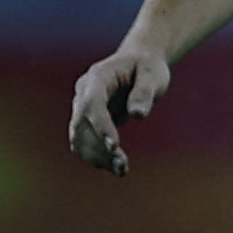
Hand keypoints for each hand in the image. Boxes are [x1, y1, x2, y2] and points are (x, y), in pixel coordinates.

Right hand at [67, 42, 173, 172]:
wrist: (138, 62)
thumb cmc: (148, 67)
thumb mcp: (153, 75)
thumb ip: (145, 92)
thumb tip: (138, 114)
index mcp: (98, 77)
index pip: (92, 103)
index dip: (100, 126)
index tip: (114, 147)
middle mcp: (84, 92)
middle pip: (81, 123)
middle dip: (99, 147)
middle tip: (123, 166)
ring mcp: (82, 106)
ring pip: (79, 136)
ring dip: (97, 156)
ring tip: (122, 170)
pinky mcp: (87, 119)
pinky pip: (85, 141)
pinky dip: (97, 157)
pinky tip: (116, 168)